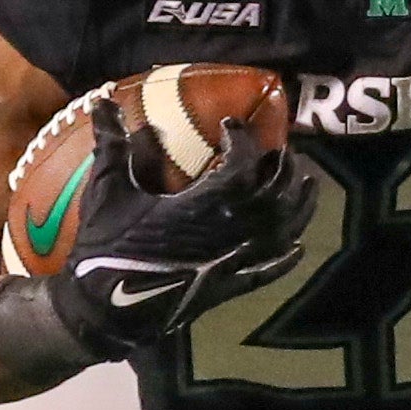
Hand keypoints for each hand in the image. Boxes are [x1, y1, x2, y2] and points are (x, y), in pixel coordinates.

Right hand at [46, 102, 304, 356]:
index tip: (231, 126)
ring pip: (281, 232)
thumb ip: (111, 145)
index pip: (242, 165)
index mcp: (201, 206)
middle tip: (281, 150)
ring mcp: (230, 263)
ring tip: (307, 184)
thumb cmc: (104, 246)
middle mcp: (226, 233)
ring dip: (299, 206)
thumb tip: (103, 101)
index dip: (243, 140)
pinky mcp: (227, 289)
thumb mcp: (107, 191)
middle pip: (274, 195)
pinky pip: (267, 273)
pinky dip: (286, 260)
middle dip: (282, 168)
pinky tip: (297, 248)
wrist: (103, 308)